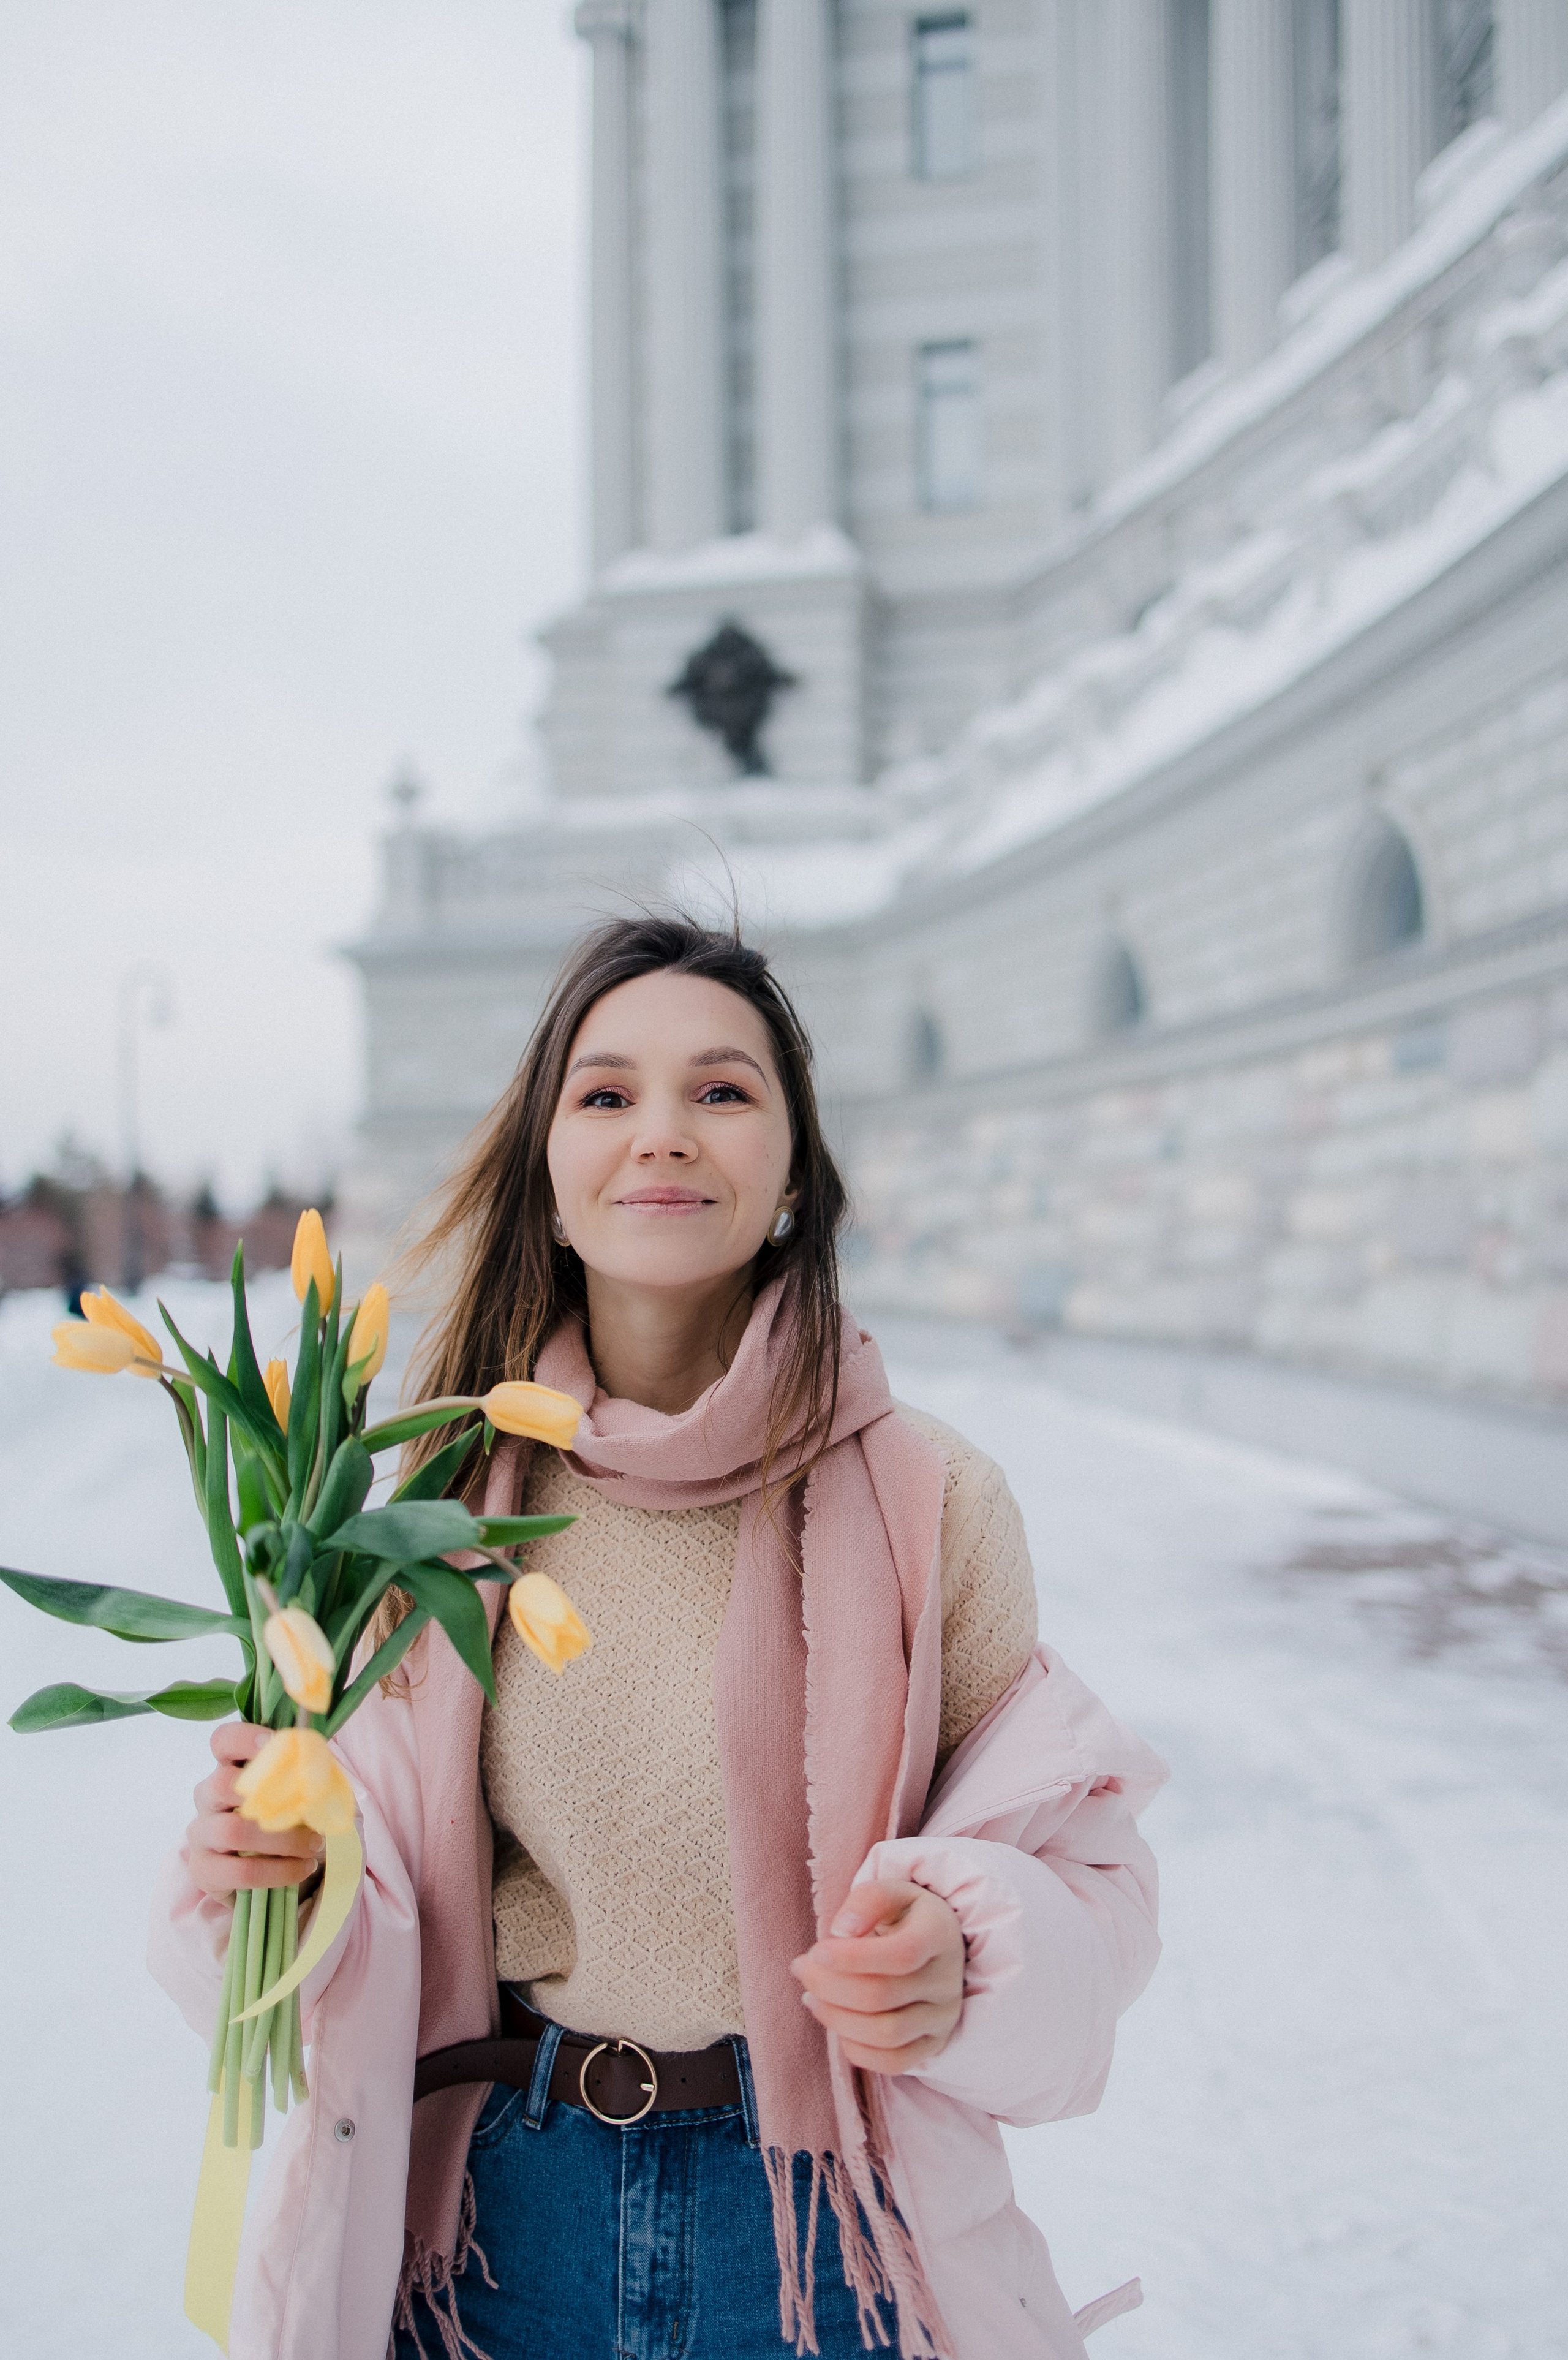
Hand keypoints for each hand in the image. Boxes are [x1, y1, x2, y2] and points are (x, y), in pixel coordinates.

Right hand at [186, 1722, 322, 1899]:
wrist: (269, 1871)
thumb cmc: (285, 1821)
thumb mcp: (298, 1794)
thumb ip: (304, 1775)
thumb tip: (318, 1761)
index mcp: (229, 1768)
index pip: (223, 1741)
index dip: (244, 1738)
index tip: (274, 1742)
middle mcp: (207, 1797)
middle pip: (223, 1784)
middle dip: (272, 1798)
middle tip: (309, 1810)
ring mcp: (201, 1834)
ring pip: (233, 1831)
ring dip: (283, 1840)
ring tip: (314, 1846)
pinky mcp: (203, 1870)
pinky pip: (239, 1871)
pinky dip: (277, 1871)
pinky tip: (301, 1868)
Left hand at [791, 1879, 964, 2074]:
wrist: (935, 1945)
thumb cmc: (904, 1916)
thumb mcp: (891, 1893)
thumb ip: (867, 1901)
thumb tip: (841, 1932)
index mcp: (940, 1935)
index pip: (901, 1955)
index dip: (853, 1958)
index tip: (816, 1951)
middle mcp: (947, 1981)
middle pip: (883, 1996)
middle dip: (830, 1985)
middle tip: (801, 1968)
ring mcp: (943, 2017)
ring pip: (885, 2034)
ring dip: (836, 2018)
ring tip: (810, 1996)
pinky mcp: (932, 2044)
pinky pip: (893, 2062)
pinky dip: (855, 2048)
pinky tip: (835, 2021)